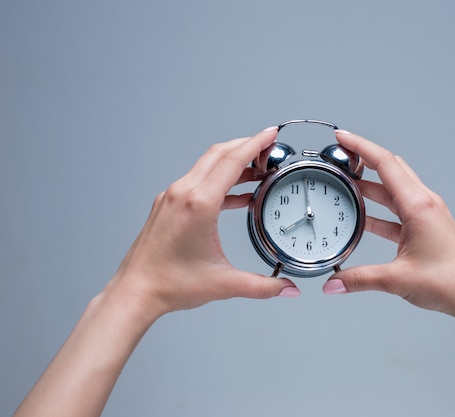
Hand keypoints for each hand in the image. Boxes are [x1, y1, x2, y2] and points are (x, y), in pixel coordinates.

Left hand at [108, 127, 299, 318]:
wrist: (136, 291)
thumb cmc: (170, 284)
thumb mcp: (224, 284)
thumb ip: (262, 287)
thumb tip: (287, 289)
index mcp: (198, 204)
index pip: (231, 161)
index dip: (255, 143)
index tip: (271, 133)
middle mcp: (183, 193)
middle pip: (219, 155)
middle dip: (246, 146)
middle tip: (269, 147)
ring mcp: (172, 197)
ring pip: (206, 165)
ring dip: (233, 163)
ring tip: (257, 170)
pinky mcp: (167, 205)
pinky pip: (197, 181)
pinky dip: (219, 181)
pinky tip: (236, 196)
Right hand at [322, 130, 454, 319]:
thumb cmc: (449, 282)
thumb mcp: (397, 279)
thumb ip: (360, 279)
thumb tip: (334, 283)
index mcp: (418, 206)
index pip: (385, 164)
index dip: (361, 146)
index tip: (342, 137)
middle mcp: (424, 204)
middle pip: (390, 170)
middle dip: (363, 160)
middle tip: (340, 158)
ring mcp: (426, 215)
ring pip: (394, 190)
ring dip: (370, 186)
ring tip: (346, 185)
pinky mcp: (426, 228)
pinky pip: (398, 210)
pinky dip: (379, 210)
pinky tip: (363, 218)